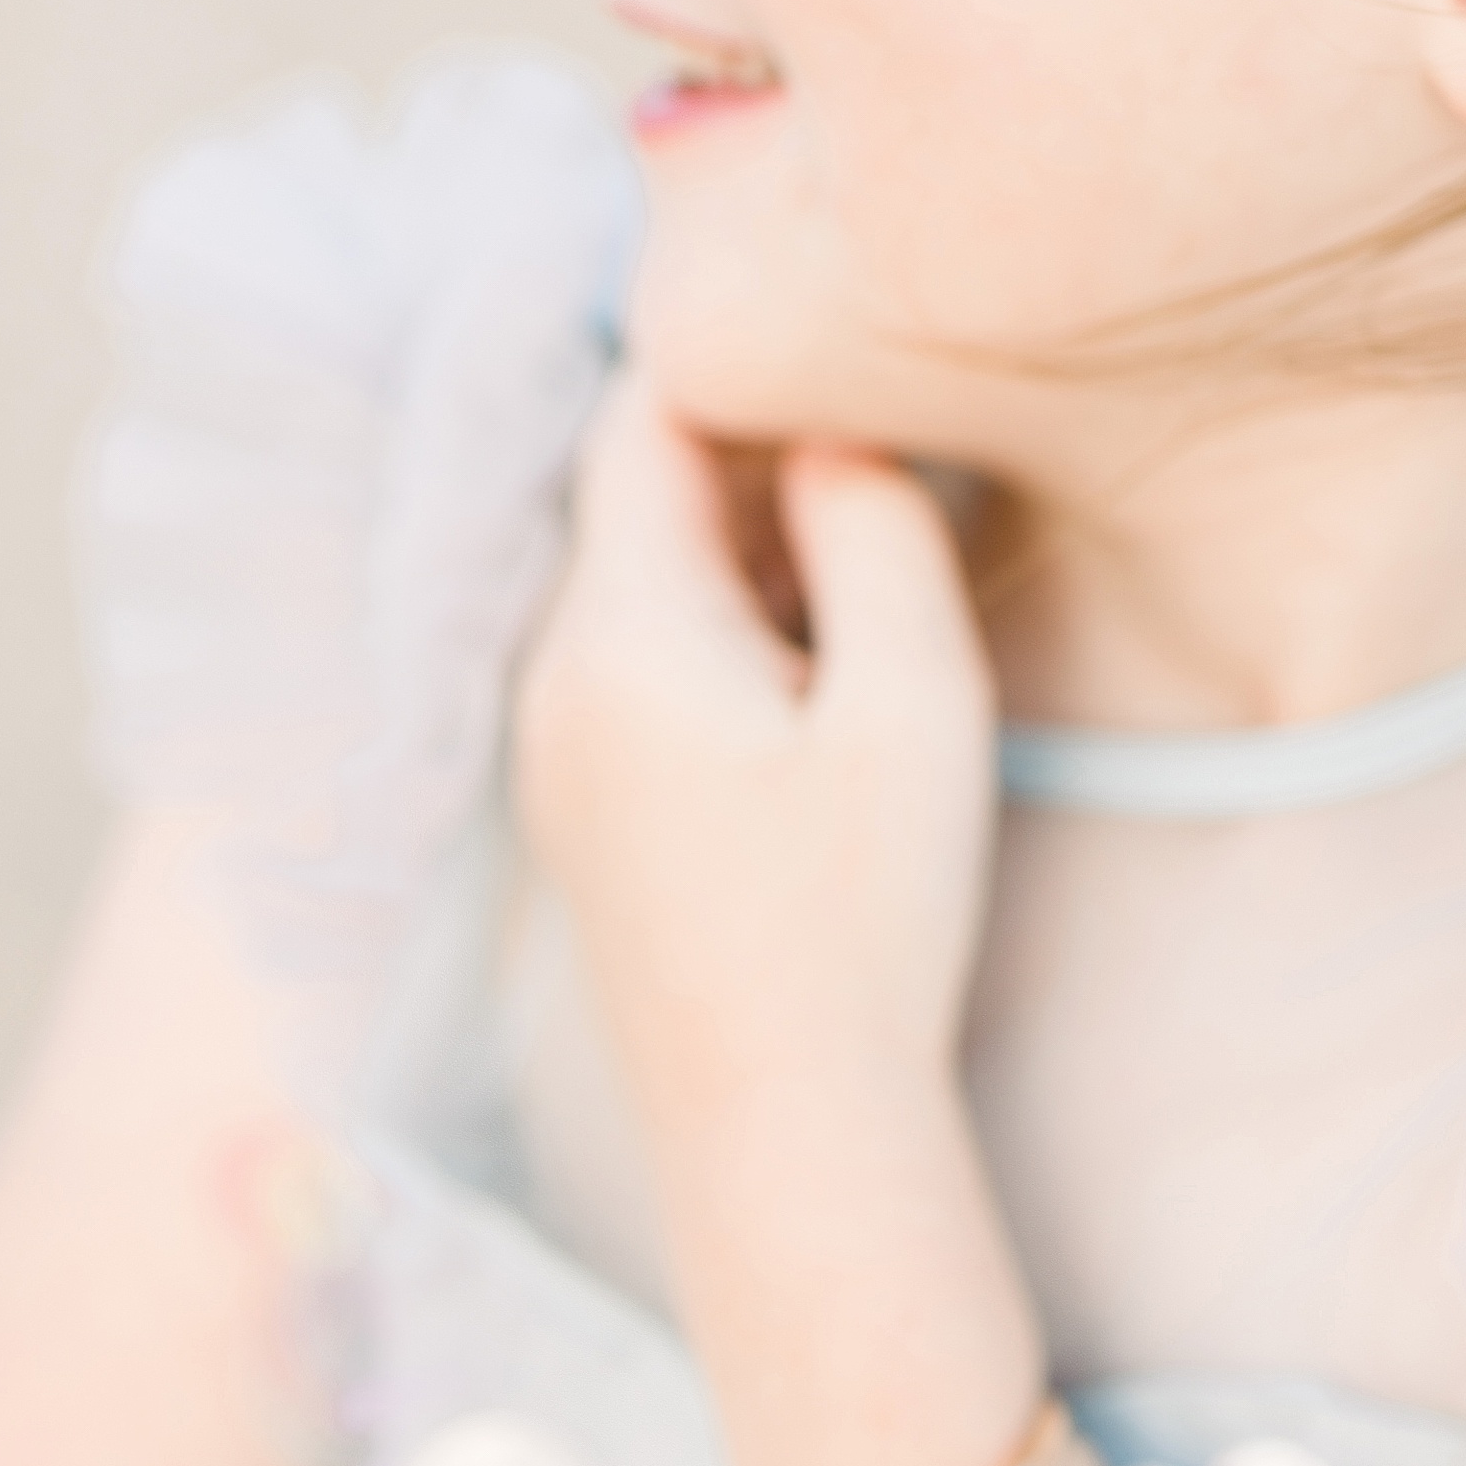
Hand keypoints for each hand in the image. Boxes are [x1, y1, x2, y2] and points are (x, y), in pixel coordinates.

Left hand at [516, 374, 998, 1136]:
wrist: (787, 1126)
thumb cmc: (865, 920)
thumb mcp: (911, 702)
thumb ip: (876, 532)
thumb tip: (832, 423)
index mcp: (622, 634)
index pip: (643, 423)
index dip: (736, 361)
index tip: (837, 340)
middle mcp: (554, 680)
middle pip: (636, 500)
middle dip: (751, 454)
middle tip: (881, 442)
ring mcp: (556, 752)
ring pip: (641, 582)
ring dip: (742, 547)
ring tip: (869, 554)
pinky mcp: (585, 812)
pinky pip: (636, 664)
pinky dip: (721, 627)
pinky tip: (818, 668)